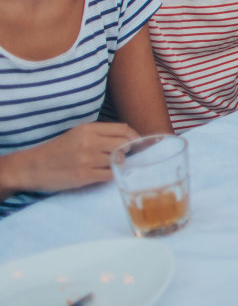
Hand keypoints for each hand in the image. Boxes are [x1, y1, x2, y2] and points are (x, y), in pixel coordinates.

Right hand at [1, 123, 138, 193]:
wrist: (31, 167)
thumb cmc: (57, 151)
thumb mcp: (77, 134)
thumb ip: (100, 134)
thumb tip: (128, 138)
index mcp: (88, 129)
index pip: (123, 129)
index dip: (134, 137)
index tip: (138, 143)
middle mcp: (89, 142)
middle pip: (125, 143)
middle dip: (130, 150)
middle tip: (128, 156)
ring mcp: (86, 159)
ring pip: (119, 160)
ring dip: (120, 163)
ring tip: (113, 165)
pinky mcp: (83, 176)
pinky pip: (110, 175)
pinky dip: (113, 175)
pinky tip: (107, 174)